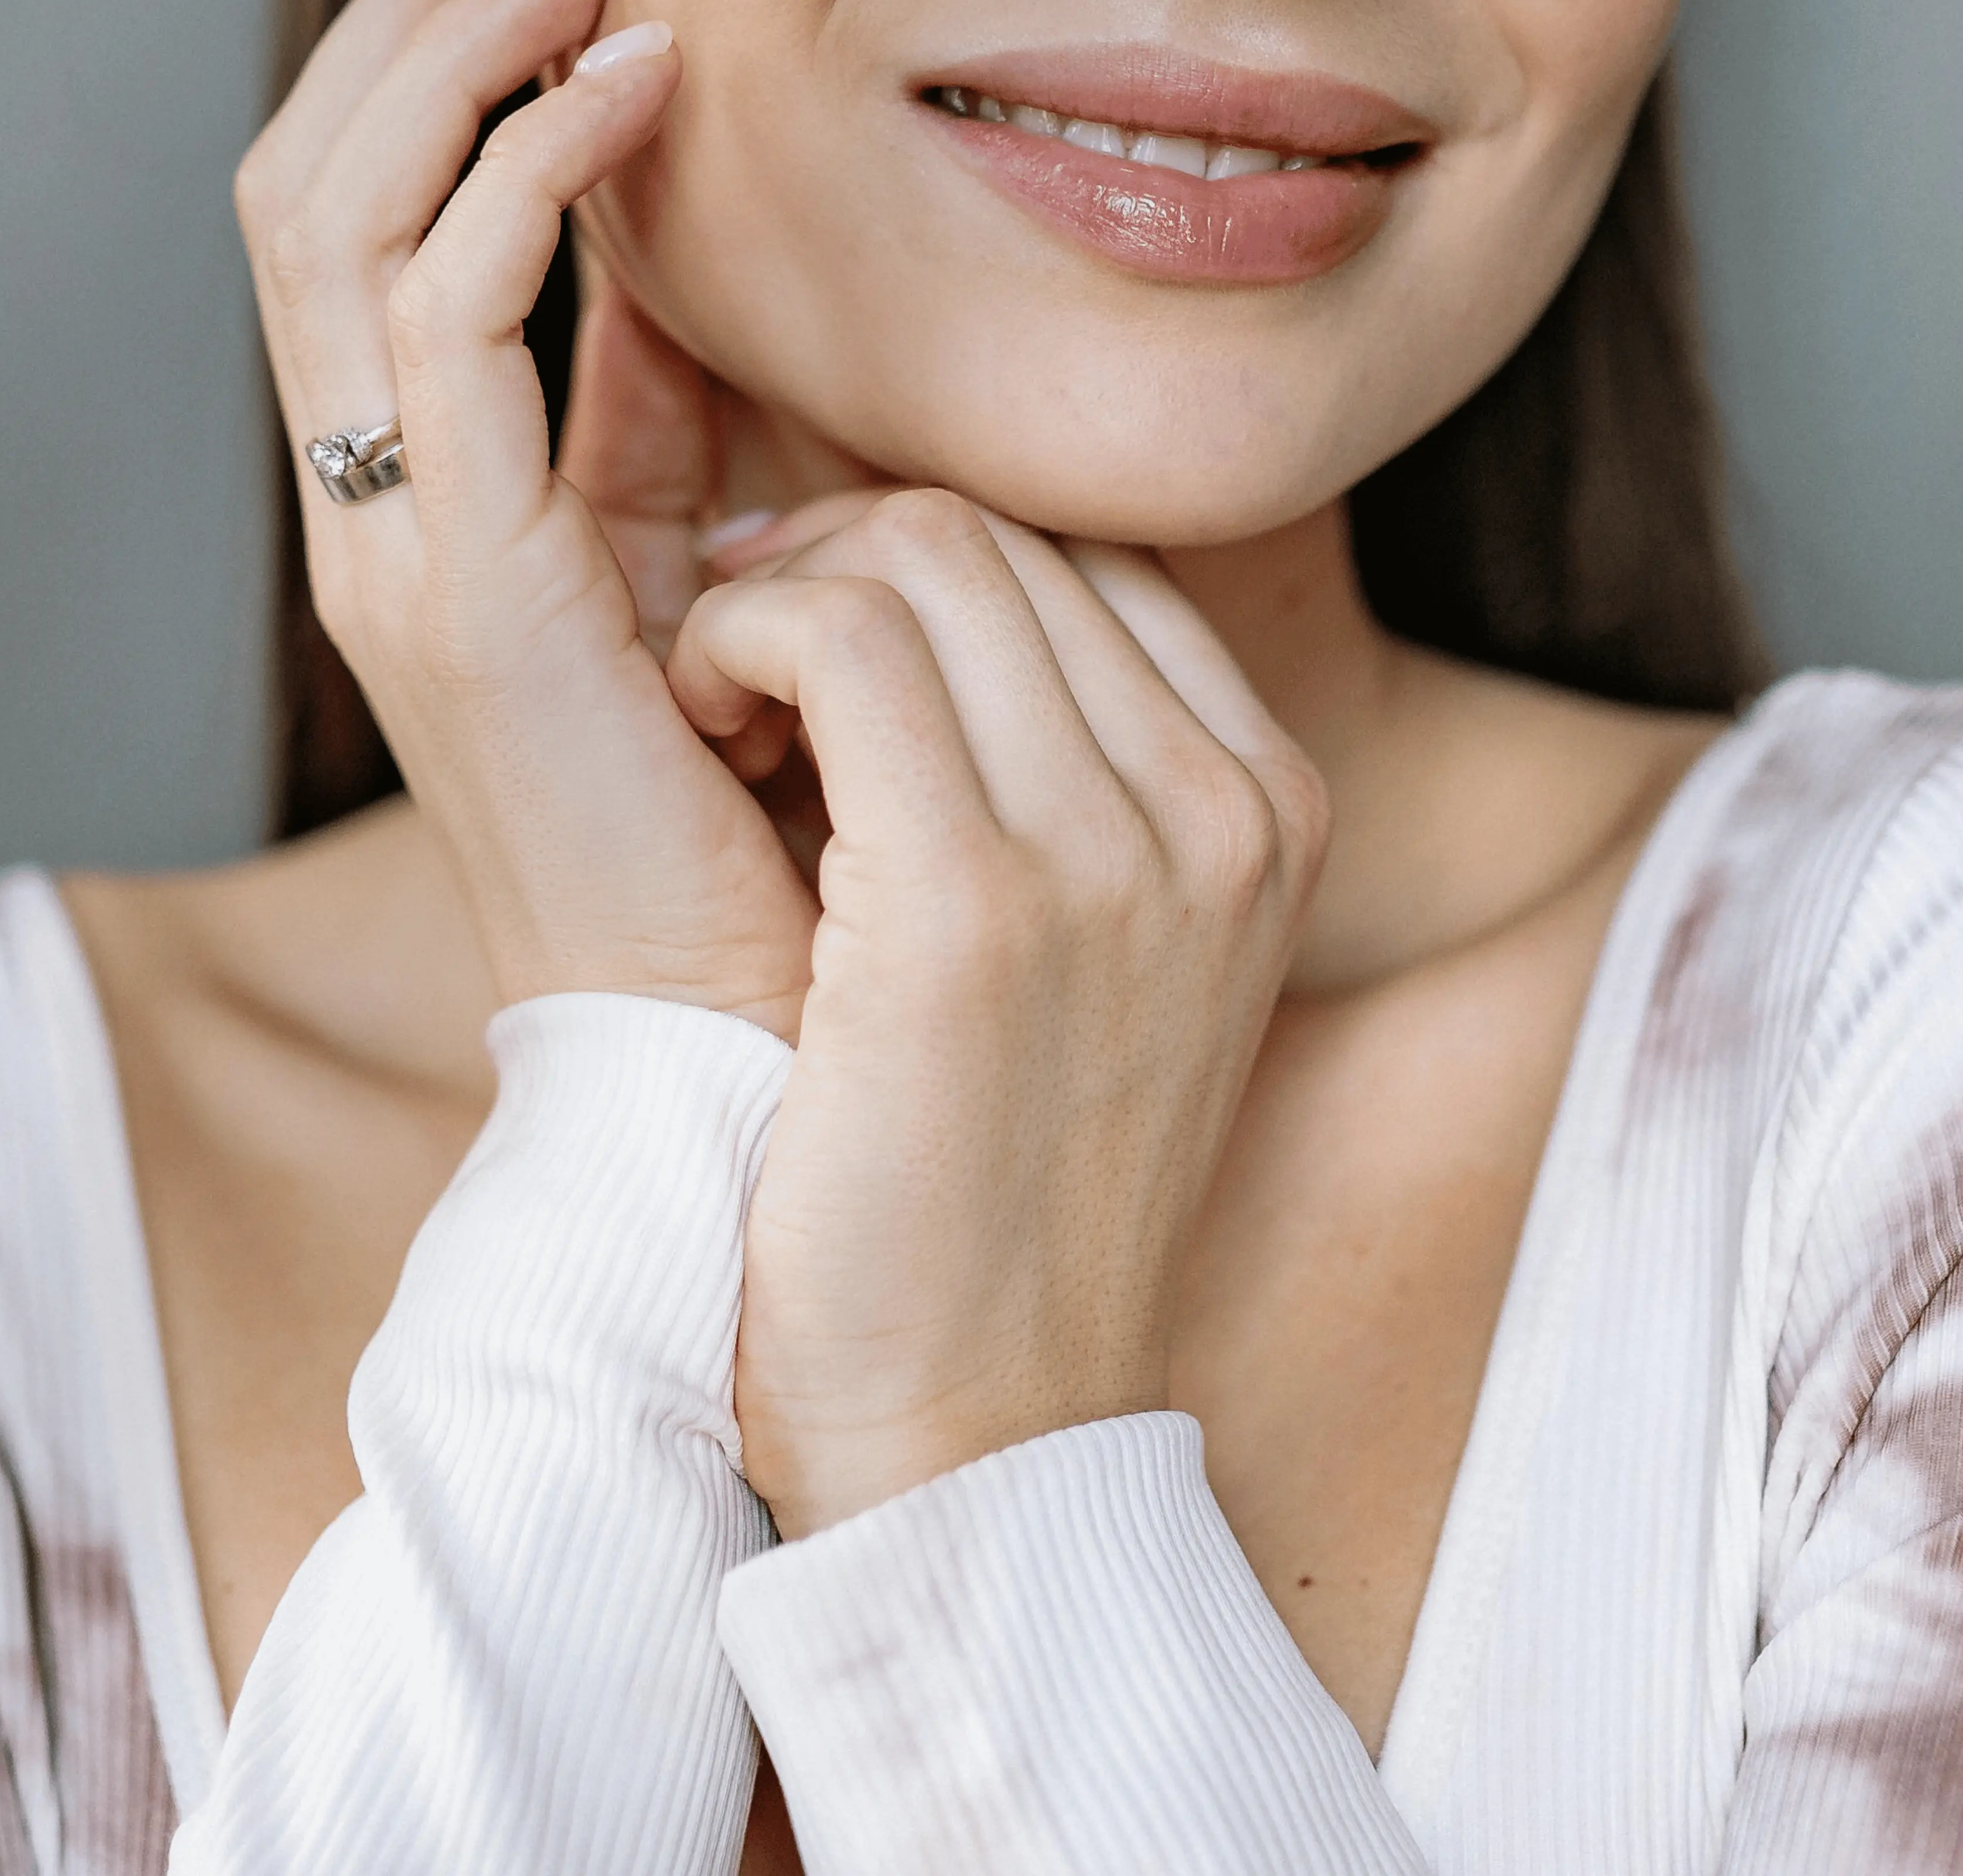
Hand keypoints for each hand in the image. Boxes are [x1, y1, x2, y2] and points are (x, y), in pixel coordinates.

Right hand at [235, 0, 816, 1032]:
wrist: (750, 1047)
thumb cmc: (754, 806)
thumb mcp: (695, 554)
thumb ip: (660, 409)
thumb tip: (677, 247)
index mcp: (417, 494)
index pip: (355, 216)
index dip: (429, 52)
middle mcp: (368, 509)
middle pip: (310, 183)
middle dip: (416, 9)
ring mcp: (391, 547)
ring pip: (338, 221)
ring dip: (451, 52)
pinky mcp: (462, 591)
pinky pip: (444, 322)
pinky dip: (524, 176)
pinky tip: (632, 91)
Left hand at [672, 492, 1330, 1536]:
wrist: (976, 1429)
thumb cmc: (995, 1187)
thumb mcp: (1115, 956)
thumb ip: (1083, 774)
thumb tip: (941, 592)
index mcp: (1270, 805)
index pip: (1087, 553)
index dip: (926, 557)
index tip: (815, 627)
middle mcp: (1224, 808)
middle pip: (999, 533)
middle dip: (836, 557)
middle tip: (734, 655)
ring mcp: (1120, 851)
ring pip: (919, 553)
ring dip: (775, 595)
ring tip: (712, 704)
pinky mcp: (975, 904)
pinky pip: (838, 644)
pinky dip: (735, 641)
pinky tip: (692, 719)